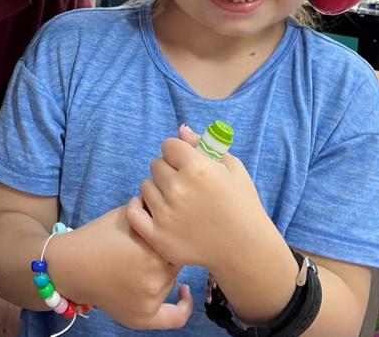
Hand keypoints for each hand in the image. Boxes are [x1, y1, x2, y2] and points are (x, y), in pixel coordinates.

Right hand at [47, 205, 192, 329]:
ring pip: (172, 280)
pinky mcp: (143, 317)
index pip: (175, 238)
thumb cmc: (97, 237)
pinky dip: (184, 305)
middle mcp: (155, 274)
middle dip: (164, 251)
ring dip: (165, 271)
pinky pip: (175, 316)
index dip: (166, 232)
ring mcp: (150, 298)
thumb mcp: (126, 214)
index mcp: (151, 246)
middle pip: (176, 259)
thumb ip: (152, 213)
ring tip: (139, 264)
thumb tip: (174, 211)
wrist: (70, 267)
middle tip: (145, 248)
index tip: (160, 230)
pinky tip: (185, 292)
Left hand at [126, 125, 270, 269]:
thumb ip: (203, 146)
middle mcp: (178, 189)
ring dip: (158, 190)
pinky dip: (138, 207)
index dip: (178, 153)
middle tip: (185, 185)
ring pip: (146, 186)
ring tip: (176, 201)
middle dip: (169, 171)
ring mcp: (166, 214)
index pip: (168, 146)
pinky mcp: (157, 236)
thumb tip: (180, 130)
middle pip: (156, 165)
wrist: (245, 248)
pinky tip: (152, 209)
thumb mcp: (232, 168)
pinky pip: (133, 212)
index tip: (186, 163)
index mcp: (197, 169)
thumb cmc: (242, 204)